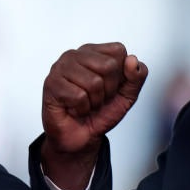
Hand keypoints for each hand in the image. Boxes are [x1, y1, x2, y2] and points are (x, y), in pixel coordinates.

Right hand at [40, 43, 146, 189]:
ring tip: (86, 104)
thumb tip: (132, 59)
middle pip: (108, 66)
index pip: (118, 50)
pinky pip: (79, 96)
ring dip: (95, 102)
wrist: (82, 138)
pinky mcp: (51, 83)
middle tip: (97, 99)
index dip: (120, 75)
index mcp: (94, 52)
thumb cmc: (101, 113)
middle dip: (109, 91)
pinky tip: (74, 109)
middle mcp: (76, 54)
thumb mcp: (127, 95)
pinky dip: (82, 109)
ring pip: (93, 82)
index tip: (110, 88)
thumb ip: (137, 76)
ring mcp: (61, 67)